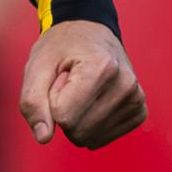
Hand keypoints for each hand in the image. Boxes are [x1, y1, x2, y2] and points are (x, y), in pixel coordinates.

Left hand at [19, 18, 146, 149]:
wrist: (89, 32)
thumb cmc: (61, 47)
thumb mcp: (37, 65)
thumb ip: (32, 101)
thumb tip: (43, 137)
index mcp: (102, 67)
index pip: (63, 116)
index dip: (51, 99)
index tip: (60, 77)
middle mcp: (126, 85)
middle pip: (77, 130)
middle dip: (63, 112)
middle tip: (69, 84)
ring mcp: (136, 100)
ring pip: (89, 138)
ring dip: (76, 119)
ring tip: (80, 90)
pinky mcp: (139, 112)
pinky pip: (102, 139)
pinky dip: (90, 125)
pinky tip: (93, 100)